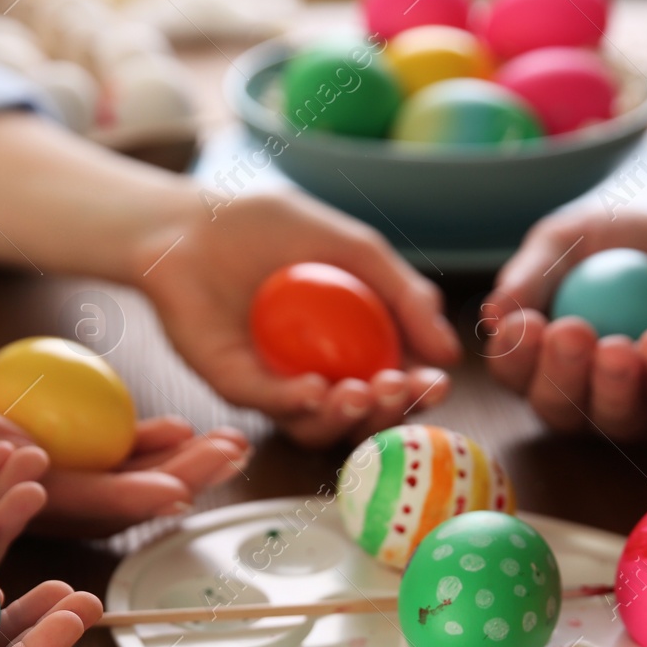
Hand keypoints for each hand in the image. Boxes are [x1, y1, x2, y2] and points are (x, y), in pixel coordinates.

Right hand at [33, 417, 250, 536]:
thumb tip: (24, 450)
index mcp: (21, 501)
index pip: (87, 503)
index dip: (135, 499)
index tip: (176, 494)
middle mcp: (51, 501)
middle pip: (129, 497)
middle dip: (184, 479)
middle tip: (229, 456)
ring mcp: (67, 479)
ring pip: (135, 476)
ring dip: (186, 462)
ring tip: (232, 444)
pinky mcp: (77, 455)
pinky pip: (122, 456)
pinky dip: (155, 443)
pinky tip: (185, 430)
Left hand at [136, 191, 459, 446]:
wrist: (195, 220)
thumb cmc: (271, 229)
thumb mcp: (356, 249)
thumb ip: (406, 296)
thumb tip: (452, 353)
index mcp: (351, 347)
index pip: (394, 384)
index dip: (419, 393)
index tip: (437, 382)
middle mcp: (316, 374)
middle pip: (361, 418)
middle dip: (388, 413)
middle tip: (397, 388)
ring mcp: (274, 385)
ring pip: (317, 427)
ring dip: (346, 417)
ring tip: (360, 390)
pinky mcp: (233, 384)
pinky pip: (268, 405)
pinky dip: (295, 402)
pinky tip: (315, 387)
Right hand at [480, 211, 646, 439]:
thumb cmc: (626, 245)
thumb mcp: (571, 240)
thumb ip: (532, 274)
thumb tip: (491, 315)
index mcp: (539, 361)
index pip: (514, 371)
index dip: (515, 354)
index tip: (522, 325)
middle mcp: (579, 398)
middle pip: (557, 408)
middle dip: (561, 373)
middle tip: (571, 334)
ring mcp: (632, 412)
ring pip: (614, 418)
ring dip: (613, 386)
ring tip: (619, 347)